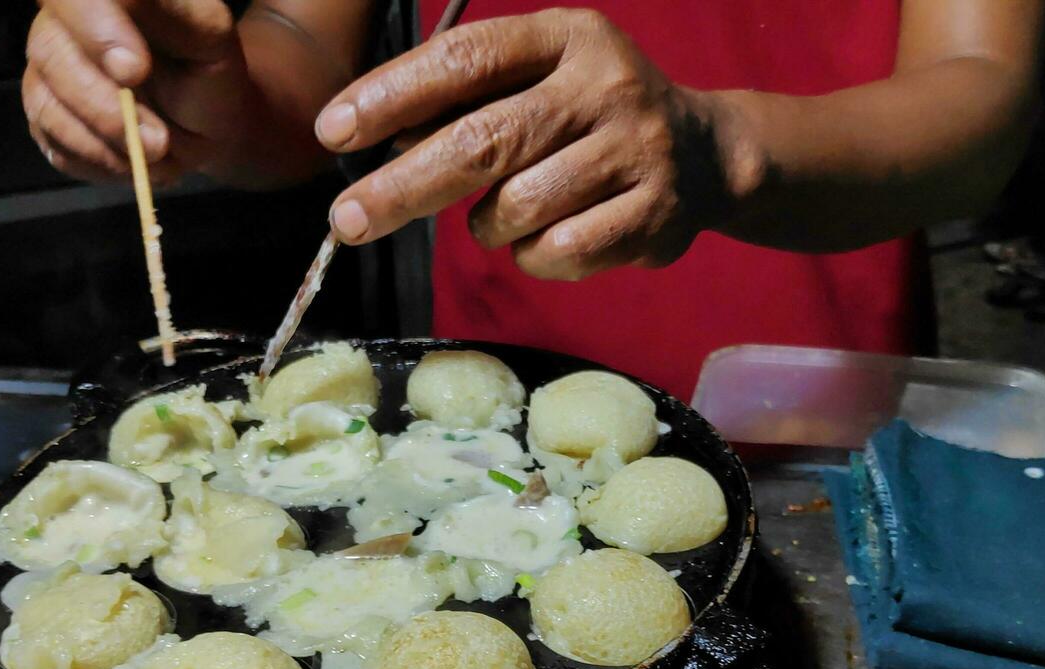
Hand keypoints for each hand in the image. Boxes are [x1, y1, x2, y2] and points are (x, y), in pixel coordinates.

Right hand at [22, 0, 259, 182]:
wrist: (202, 120)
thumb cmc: (205, 70)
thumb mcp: (209, 37)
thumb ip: (176, 24)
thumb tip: (123, 60)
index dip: (95, 31)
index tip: (133, 71)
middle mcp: (61, 23)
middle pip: (50, 53)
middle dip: (105, 108)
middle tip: (158, 140)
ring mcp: (47, 70)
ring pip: (46, 105)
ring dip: (106, 144)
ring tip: (158, 154)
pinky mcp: (44, 117)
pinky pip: (54, 144)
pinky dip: (101, 163)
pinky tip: (134, 161)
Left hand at [315, 9, 749, 279]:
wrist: (709, 155)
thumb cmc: (589, 118)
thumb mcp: (537, 81)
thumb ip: (467, 102)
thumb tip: (380, 138)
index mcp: (566, 36)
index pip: (466, 59)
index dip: (392, 94)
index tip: (334, 130)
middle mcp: (606, 85)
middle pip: (482, 142)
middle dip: (402, 187)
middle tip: (347, 220)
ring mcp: (637, 150)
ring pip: (518, 209)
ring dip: (487, 226)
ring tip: (499, 217)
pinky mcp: (656, 214)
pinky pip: (560, 252)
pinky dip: (535, 257)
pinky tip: (548, 239)